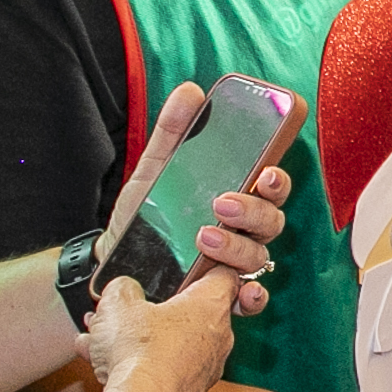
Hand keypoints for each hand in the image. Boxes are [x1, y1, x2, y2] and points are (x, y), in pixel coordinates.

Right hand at [81, 273, 239, 391]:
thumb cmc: (140, 352)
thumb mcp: (118, 303)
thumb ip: (123, 289)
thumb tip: (124, 290)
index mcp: (210, 304)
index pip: (223, 274)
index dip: (207, 265)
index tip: (191, 266)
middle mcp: (219, 336)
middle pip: (191, 313)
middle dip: (157, 312)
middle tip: (127, 312)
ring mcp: (207, 368)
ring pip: (172, 345)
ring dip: (140, 342)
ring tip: (101, 342)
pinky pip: (164, 371)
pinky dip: (139, 368)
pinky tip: (104, 369)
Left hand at [97, 83, 291, 316]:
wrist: (114, 262)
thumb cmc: (144, 215)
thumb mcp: (155, 171)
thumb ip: (174, 133)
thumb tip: (191, 91)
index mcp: (236, 198)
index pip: (272, 189)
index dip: (278, 181)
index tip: (267, 173)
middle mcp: (242, 232)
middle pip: (271, 221)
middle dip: (253, 212)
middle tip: (221, 204)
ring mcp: (234, 265)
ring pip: (260, 257)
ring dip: (239, 248)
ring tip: (205, 238)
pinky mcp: (221, 296)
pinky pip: (251, 299)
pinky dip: (252, 298)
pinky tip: (240, 292)